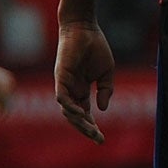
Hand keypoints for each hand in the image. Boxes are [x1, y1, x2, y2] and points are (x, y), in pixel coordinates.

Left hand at [53, 21, 114, 143]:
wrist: (85, 28)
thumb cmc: (95, 47)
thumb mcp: (106, 73)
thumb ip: (106, 90)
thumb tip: (101, 109)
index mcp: (82, 90)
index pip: (85, 114)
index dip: (92, 127)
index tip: (101, 139)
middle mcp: (71, 90)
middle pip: (75, 116)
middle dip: (86, 129)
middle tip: (97, 138)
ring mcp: (64, 84)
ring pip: (67, 110)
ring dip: (79, 121)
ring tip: (91, 129)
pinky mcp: (60, 76)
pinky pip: (62, 96)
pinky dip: (70, 106)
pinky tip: (81, 112)